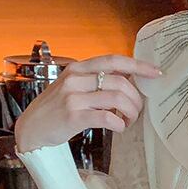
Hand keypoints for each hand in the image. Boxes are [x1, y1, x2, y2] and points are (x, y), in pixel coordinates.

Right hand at [13, 53, 161, 153]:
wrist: (31, 128)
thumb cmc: (57, 108)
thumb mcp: (73, 86)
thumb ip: (95, 80)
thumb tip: (128, 80)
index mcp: (79, 68)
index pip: (114, 60)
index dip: (138, 65)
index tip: (156, 72)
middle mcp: (76, 79)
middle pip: (120, 83)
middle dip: (136, 99)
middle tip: (136, 112)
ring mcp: (74, 97)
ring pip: (117, 99)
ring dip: (130, 113)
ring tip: (128, 121)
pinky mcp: (74, 116)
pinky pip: (107, 117)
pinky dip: (119, 124)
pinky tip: (118, 127)